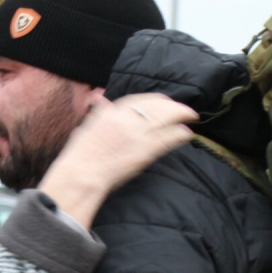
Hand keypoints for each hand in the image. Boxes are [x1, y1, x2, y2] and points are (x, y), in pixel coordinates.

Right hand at [39, 93, 194, 227]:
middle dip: (173, 106)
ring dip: (182, 115)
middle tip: (183, 109)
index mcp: (111, 113)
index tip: (164, 101)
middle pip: (156, 106)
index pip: (139, 100)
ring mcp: (136, 135)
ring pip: (166, 118)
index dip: (155, 100)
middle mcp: (125, 120)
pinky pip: (168, 138)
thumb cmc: (80, 156)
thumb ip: (98, 112)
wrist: (81, 175)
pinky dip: (180, 134)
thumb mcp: (87, 127)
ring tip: (191, 118)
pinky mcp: (144, 151)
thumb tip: (98, 98)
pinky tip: (187, 134)